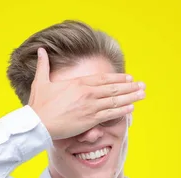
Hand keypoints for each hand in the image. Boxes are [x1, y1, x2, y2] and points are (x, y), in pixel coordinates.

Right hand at [28, 48, 145, 139]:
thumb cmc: (39, 105)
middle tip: (142, 85)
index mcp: (78, 83)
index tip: (128, 77)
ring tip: (142, 94)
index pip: (104, 79)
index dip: (118, 78)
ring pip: (115, 100)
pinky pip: (110, 114)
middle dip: (130, 86)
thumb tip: (41, 50)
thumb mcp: (40, 81)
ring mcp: (90, 106)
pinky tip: (131, 108)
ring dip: (131, 97)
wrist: (38, 123)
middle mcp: (87, 93)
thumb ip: (44, 65)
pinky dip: (122, 110)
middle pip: (114, 88)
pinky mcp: (90, 120)